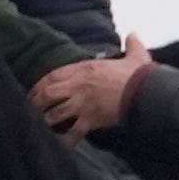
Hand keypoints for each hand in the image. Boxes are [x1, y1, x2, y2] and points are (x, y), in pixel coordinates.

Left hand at [35, 38, 159, 136]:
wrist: (148, 93)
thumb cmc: (141, 75)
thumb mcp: (136, 55)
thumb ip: (132, 44)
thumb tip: (133, 34)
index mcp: (86, 69)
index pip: (54, 75)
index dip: (41, 83)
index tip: (34, 90)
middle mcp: (79, 85)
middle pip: (48, 93)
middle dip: (37, 101)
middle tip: (30, 108)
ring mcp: (83, 103)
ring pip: (55, 113)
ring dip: (45, 120)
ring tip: (38, 126)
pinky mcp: (91, 119)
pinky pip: (73, 133)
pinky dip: (65, 140)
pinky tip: (58, 145)